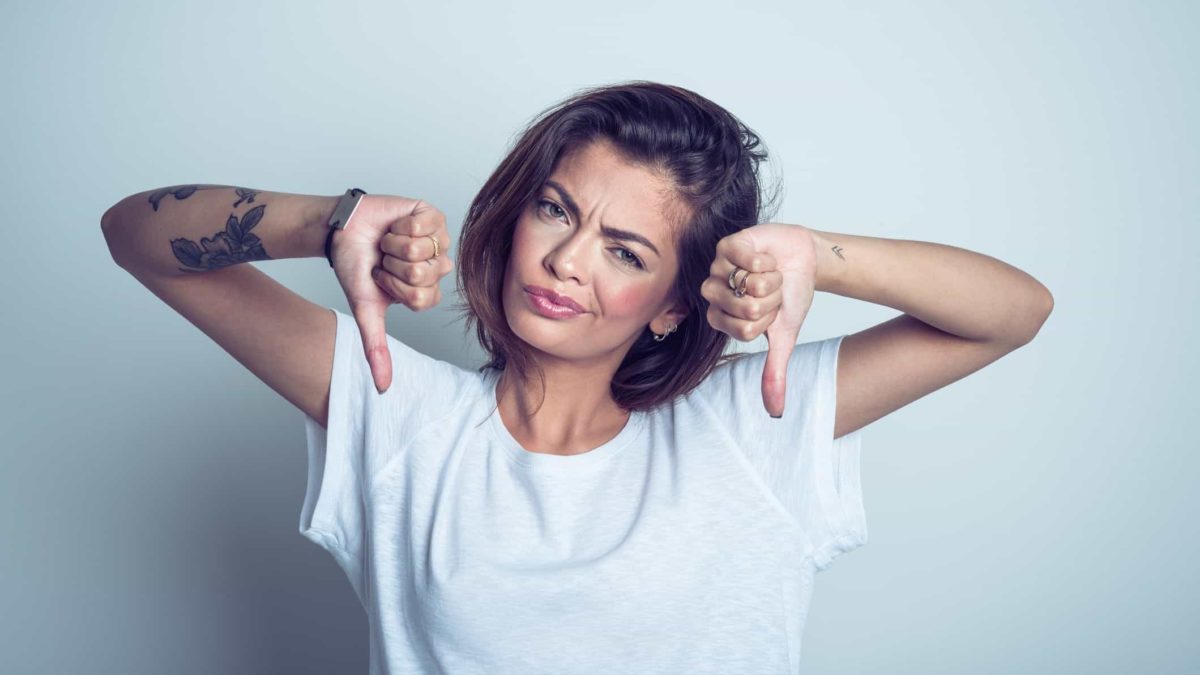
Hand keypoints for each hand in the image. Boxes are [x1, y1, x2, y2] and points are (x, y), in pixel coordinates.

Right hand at [329, 194, 453, 393]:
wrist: (340, 232)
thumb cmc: (356, 268)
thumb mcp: (367, 310)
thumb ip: (377, 349)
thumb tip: (383, 388)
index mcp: (427, 290)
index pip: (423, 298)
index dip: (395, 288)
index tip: (382, 279)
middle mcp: (437, 266)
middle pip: (425, 274)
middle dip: (394, 266)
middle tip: (384, 260)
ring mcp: (438, 240)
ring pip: (424, 249)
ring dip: (394, 246)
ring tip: (387, 243)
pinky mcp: (431, 214)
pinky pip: (424, 225)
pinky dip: (400, 226)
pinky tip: (394, 226)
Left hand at [701, 223, 817, 416]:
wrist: (805, 260)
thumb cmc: (790, 296)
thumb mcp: (784, 337)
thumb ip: (773, 372)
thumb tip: (775, 413)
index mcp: (721, 318)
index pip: (743, 331)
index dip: (767, 322)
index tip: (771, 312)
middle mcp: (714, 293)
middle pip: (744, 309)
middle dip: (771, 300)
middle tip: (771, 290)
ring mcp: (718, 267)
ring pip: (749, 284)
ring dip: (771, 280)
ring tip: (770, 273)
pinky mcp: (728, 244)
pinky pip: (747, 259)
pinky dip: (767, 261)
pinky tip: (766, 258)